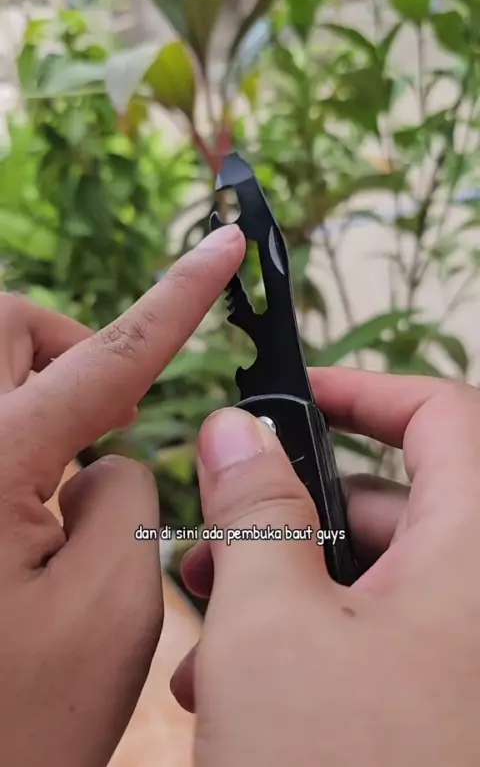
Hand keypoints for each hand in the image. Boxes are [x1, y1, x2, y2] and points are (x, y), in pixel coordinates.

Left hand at [0, 224, 244, 766]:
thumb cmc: (15, 726)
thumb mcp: (113, 610)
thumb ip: (130, 496)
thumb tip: (107, 452)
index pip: (108, 355)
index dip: (179, 296)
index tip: (221, 247)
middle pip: (6, 326)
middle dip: (64, 347)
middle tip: (106, 418)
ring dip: (36, 389)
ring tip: (65, 470)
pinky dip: (17, 430)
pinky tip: (27, 499)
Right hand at [173, 368, 479, 765]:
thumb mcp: (271, 627)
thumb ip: (254, 511)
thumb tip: (236, 429)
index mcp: (471, 556)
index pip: (443, 416)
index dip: (363, 391)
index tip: (290, 398)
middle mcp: (476, 603)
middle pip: (385, 507)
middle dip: (285, 517)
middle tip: (211, 544)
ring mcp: (458, 660)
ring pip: (366, 583)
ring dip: (276, 593)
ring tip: (203, 643)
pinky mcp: (433, 707)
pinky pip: (373, 644)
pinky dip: (303, 647)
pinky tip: (230, 688)